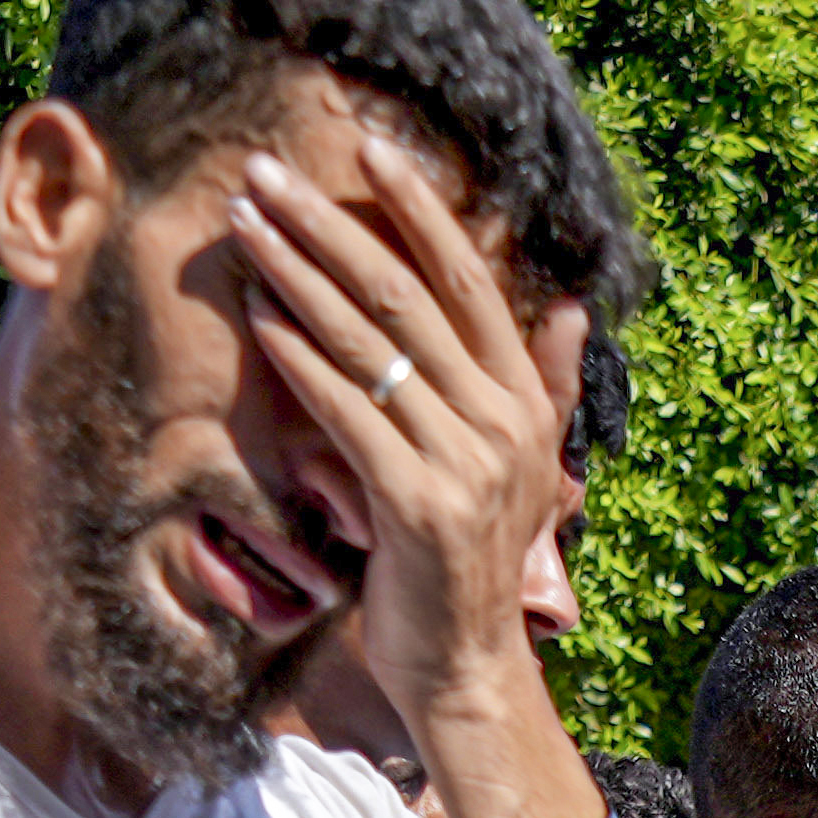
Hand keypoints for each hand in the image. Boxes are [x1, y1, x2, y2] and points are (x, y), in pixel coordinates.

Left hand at [219, 152, 581, 755]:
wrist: (468, 670)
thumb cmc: (472, 562)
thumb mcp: (521, 465)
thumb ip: (541, 382)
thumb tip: (572, 309)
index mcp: (525, 402)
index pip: (470, 279)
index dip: (418, 208)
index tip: (365, 147)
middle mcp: (503, 422)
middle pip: (406, 294)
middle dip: (329, 224)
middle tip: (265, 172)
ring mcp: (463, 463)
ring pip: (368, 342)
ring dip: (297, 272)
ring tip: (245, 224)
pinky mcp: (416, 504)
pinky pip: (347, 410)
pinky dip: (299, 357)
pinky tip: (258, 313)